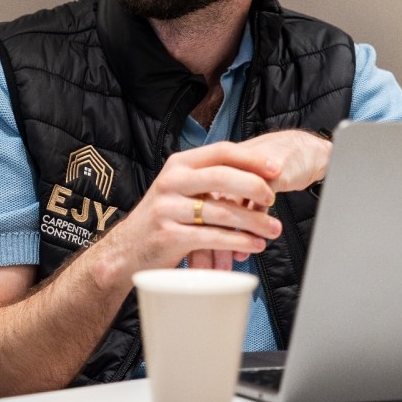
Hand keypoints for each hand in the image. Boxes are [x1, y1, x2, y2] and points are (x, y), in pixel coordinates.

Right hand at [107, 141, 281, 275]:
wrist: (126, 249)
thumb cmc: (163, 217)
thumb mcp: (179, 188)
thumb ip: (207, 177)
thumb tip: (255, 172)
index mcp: (178, 164)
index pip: (220, 151)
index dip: (251, 159)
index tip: (275, 168)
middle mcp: (171, 181)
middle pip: (222, 176)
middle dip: (254, 186)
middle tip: (273, 199)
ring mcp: (168, 208)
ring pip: (221, 211)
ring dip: (253, 221)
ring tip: (273, 229)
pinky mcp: (169, 235)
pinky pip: (212, 237)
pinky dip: (238, 241)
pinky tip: (254, 244)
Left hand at [185, 130, 331, 268]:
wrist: (293, 150)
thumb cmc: (259, 174)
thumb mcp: (235, 194)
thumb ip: (219, 215)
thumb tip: (202, 252)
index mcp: (207, 170)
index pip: (193, 205)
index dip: (194, 235)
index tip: (194, 263)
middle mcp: (221, 168)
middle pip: (207, 210)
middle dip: (208, 243)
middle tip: (211, 270)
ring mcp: (242, 170)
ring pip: (230, 209)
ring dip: (231, 239)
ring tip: (231, 262)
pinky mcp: (267, 173)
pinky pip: (257, 204)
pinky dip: (253, 227)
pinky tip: (250, 245)